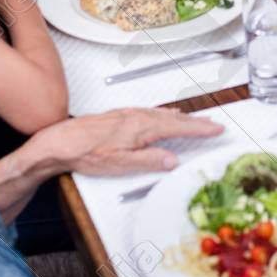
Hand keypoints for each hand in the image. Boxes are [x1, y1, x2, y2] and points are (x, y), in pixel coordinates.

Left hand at [38, 107, 223, 177]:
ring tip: (194, 121)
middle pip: (174, 119)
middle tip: (213, 124)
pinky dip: (164, 114)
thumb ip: (149, 161)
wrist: (61, 142)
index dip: (199, 128)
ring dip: (181, 118)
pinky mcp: (120, 116)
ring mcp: (128, 114)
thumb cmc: (86, 152)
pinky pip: (150, 112)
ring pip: (162, 114)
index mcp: (141, 128)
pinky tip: (163, 116)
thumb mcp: (120, 164)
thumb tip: (171, 160)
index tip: (215, 129)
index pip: (178, 128)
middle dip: (195, 121)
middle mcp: (137, 117)